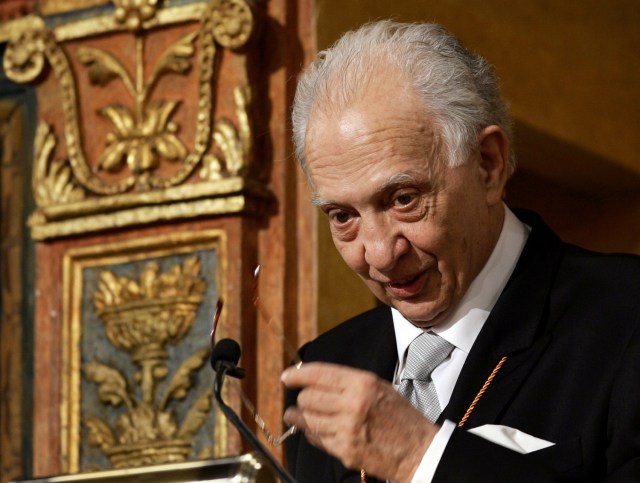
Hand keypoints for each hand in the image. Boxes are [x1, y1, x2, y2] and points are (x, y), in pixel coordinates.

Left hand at [281, 362, 438, 481]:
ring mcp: (347, 428)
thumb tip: (316, 379)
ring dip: (299, 417)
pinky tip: (314, 430)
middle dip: (302, 399)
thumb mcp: (379, 388)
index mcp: (362, 383)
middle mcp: (353, 403)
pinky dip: (312, 433)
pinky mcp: (345, 449)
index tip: (287, 376)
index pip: (319, 373)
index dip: (298, 374)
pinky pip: (317, 438)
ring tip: (295, 415)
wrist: (419, 450)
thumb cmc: (400, 418)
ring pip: (308, 418)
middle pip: (308, 397)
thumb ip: (348, 382)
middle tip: (302, 400)